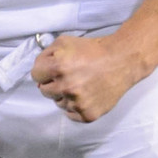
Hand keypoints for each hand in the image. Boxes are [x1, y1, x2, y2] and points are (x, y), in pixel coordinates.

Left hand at [31, 32, 147, 123]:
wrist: (122, 61)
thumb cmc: (93, 50)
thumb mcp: (64, 42)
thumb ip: (46, 55)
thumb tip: (38, 74)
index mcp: (58, 67)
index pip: (35, 76)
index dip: (44, 71)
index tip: (55, 69)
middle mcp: (66, 87)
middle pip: (45, 91)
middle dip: (53, 83)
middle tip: (69, 76)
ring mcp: (78, 103)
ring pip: (58, 103)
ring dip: (65, 95)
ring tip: (80, 85)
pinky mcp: (88, 114)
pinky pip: (71, 114)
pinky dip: (75, 106)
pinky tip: (86, 95)